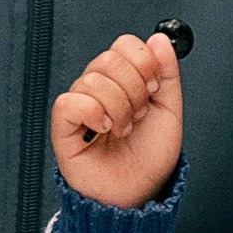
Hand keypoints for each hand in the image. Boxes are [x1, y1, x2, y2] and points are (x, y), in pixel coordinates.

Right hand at [50, 27, 185, 210]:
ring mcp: (80, 105)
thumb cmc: (148, 158)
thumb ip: (167, 74)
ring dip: (119, 108)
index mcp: (123, 81)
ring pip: (93, 80)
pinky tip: (103, 129)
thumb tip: (158, 40)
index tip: (154, 87)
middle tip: (138, 114)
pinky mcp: (63, 126)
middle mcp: (99, 89)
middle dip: (134, 89)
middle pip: (109, 59)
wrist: (137, 192)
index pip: (123, 45)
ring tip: (124, 129)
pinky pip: (69, 102)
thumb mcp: (169, 111)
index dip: (142, 61)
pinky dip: (93, 113)